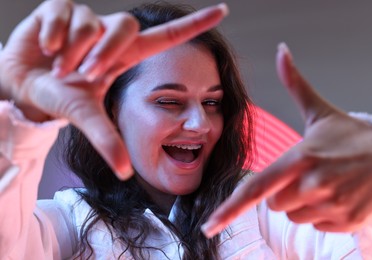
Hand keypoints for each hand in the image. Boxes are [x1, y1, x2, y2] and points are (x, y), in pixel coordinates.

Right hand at [0, 0, 227, 179]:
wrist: (24, 85)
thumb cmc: (61, 98)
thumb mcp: (86, 118)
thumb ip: (107, 140)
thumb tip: (125, 172)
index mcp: (126, 56)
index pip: (167, 35)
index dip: (194, 25)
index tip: (223, 10)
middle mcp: (110, 33)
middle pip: (125, 26)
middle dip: (103, 52)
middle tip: (83, 74)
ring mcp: (88, 18)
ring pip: (90, 23)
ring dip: (72, 51)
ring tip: (60, 66)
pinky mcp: (61, 7)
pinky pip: (62, 12)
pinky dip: (51, 34)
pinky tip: (46, 47)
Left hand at [202, 43, 371, 237]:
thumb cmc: (352, 138)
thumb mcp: (321, 111)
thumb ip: (295, 84)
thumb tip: (281, 51)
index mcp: (301, 157)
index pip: (256, 187)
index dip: (229, 208)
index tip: (209, 225)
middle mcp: (314, 184)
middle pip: (274, 204)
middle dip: (284, 192)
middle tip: (308, 174)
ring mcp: (332, 205)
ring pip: (294, 217)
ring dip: (303, 204)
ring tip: (325, 183)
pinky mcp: (346, 222)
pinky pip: (316, 226)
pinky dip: (322, 215)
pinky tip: (338, 196)